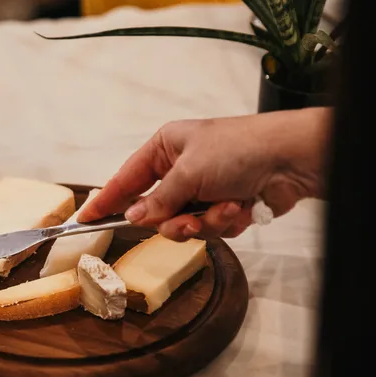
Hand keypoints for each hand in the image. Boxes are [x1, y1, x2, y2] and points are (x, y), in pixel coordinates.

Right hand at [78, 108, 330, 240]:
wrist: (291, 159)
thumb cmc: (238, 150)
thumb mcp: (189, 172)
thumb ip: (159, 200)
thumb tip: (135, 218)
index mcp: (166, 148)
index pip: (126, 179)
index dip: (106, 200)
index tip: (84, 219)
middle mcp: (181, 169)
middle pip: (156, 211)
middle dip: (174, 221)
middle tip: (186, 222)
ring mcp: (203, 190)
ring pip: (183, 225)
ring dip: (205, 222)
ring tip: (226, 209)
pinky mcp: (224, 207)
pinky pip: (210, 229)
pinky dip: (226, 222)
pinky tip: (243, 207)